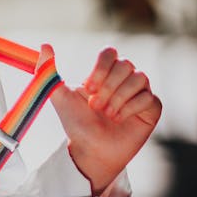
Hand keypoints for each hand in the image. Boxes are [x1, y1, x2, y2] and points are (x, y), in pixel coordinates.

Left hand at [38, 43, 161, 194]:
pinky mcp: (151, 109)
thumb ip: (49, 71)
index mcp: (104, 72)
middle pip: (125, 65)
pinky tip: (118, 119)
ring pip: (140, 79)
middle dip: (108, 86)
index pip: (109, 53)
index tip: (88, 88)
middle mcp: (124, 79)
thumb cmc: (76, 122)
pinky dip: (132, 108)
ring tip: (107, 113)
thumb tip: (45, 46)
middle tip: (95, 105)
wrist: (90, 150)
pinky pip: (149, 98)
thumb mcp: (59, 96)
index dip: (100, 68)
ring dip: (119, 97)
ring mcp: (139, 92)